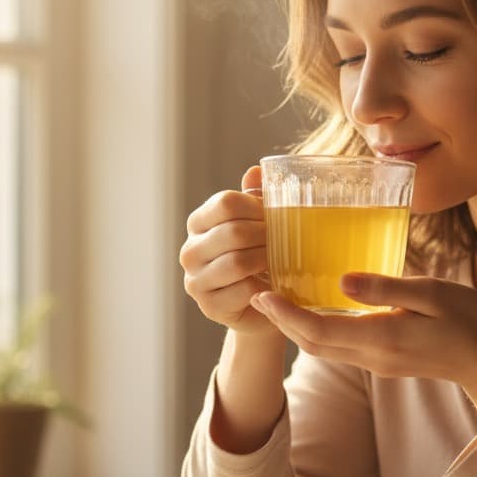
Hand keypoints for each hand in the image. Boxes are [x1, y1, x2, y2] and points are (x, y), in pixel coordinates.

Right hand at [180, 166, 278, 336]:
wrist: (262, 304)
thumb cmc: (261, 257)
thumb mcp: (260, 224)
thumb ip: (256, 198)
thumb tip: (256, 170)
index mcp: (199, 222)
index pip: (225, 203)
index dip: (257, 207)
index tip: (277, 215)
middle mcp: (190, 250)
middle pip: (233, 232)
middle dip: (267, 235)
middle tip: (286, 241)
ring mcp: (195, 280)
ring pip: (236, 262)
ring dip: (266, 260)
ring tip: (281, 260)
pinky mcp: (209, 306)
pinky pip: (242, 290)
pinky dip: (264, 286)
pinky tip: (273, 284)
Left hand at [249, 273, 476, 429]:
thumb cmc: (468, 321)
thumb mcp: (430, 293)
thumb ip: (385, 287)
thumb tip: (342, 280)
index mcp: (381, 338)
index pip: (318, 332)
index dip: (285, 316)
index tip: (261, 295)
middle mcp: (372, 357)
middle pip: (312, 344)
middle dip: (282, 323)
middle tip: (258, 294)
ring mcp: (377, 363)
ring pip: (324, 349)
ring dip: (297, 329)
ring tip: (278, 300)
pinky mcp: (383, 362)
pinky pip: (339, 348)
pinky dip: (318, 331)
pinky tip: (316, 309)